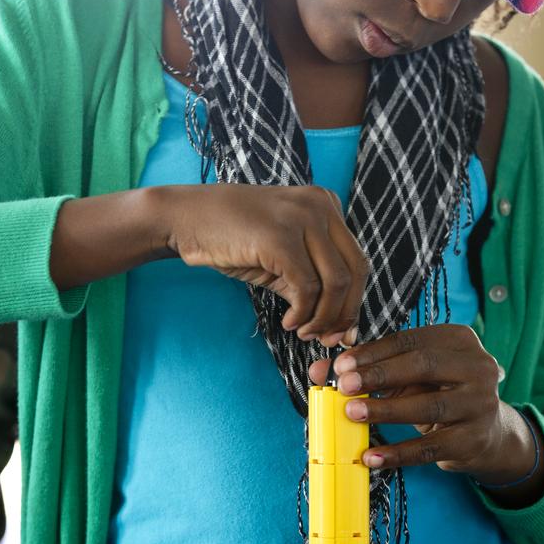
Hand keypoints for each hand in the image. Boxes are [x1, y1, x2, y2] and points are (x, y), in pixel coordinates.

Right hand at [163, 184, 367, 344]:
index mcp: (325, 204)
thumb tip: (337, 324)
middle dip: (344, 313)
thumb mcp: (281, 256)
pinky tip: (288, 322)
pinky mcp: (280, 237)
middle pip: (356, 271)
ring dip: (323, 317)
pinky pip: (307, 287)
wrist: (187, 218)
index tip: (340, 329)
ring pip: (336, 282)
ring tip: (303, 331)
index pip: (357, 260)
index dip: (353, 301)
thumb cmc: (232, 237)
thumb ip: (310, 280)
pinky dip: (302, 313)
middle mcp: (320, 206)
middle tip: (327, 338)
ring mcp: (302, 218)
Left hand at [309, 325, 542, 490]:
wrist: (486, 433)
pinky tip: (371, 456)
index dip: (373, 352)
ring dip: (385, 410)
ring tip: (352, 413)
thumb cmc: (439, 393)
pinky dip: (398, 453)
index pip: (409, 341)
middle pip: (423, 365)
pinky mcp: (474, 439)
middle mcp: (478, 366)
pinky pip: (430, 447)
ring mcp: (480, 403)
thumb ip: (367, 368)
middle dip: (379, 375)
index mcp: (459, 339)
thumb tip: (320, 370)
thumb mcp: (408, 375)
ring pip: (428, 405)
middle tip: (345, 386)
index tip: (341, 365)